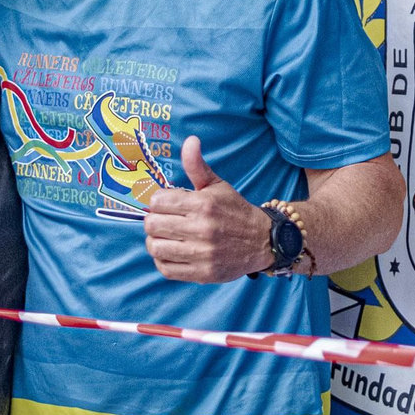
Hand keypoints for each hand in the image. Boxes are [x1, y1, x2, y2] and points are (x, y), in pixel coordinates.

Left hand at [143, 137, 271, 282]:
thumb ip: (197, 165)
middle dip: (153, 221)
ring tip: (165, 237)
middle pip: (152, 225)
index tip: (165, 204)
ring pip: (156, 248)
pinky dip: (162, 261)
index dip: (157, 201)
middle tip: (162, 221)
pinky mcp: (202, 273)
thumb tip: (190, 140)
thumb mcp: (217, 185)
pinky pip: (166, 269)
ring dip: (155, 242)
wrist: (262, 240)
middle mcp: (202, 229)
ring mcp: (202, 253)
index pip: (157, 201)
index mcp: (203, 204)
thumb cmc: (234, 210)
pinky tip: (172, 252)